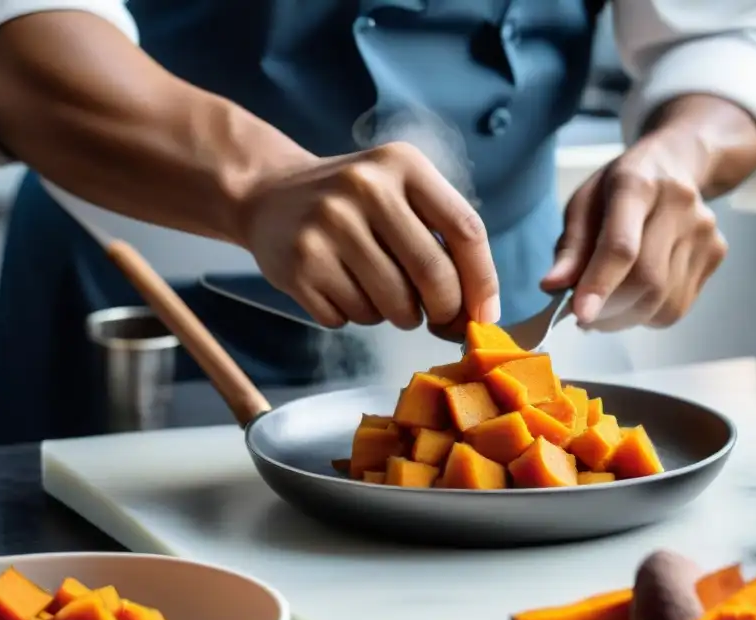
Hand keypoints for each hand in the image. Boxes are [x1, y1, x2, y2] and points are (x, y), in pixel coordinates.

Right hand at [240, 142, 499, 329]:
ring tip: (379, 290)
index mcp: (403, 165)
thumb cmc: (354, 204)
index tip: (485, 316)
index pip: (465, 229)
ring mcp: (328, 226)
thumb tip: (477, 311)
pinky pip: (351, 318)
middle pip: (433, 274)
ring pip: (393, 306)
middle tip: (437, 318)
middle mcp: (365, 188)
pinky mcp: (299, 264)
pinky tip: (340, 287)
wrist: (269, 194)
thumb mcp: (400, 192)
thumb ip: (442, 239)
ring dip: (398, 315)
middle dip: (444, 310)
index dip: (483, 281)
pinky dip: (355, 316)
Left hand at [541, 132, 727, 331]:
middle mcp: (677, 205)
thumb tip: (552, 287)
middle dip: (609, 310)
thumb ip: (570, 248)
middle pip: (646, 279)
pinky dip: (646, 315)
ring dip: (625, 317)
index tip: (580, 314)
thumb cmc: (619, 189)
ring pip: (661, 302)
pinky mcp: (715, 253)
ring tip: (607, 305)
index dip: (600, 283)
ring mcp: (703, 231)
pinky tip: (635, 296)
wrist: (676, 163)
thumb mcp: (583, 204)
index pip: (621, 244)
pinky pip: (676, 307)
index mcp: (636, 184)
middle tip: (585, 317)